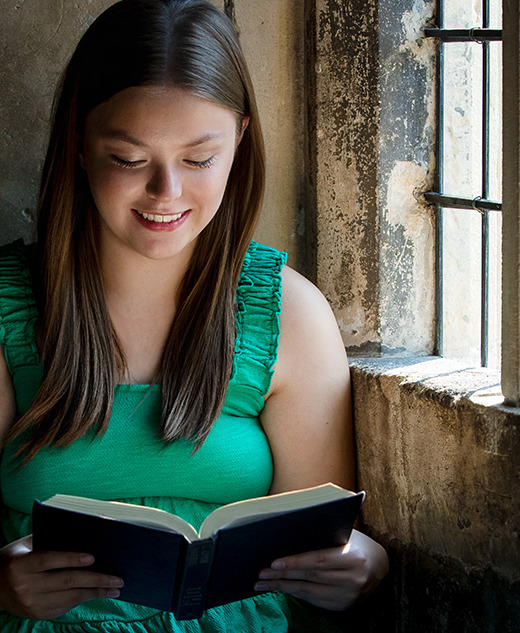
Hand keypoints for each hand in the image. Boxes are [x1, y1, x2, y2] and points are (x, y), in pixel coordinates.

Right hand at [0, 535, 123, 619]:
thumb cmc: (16, 558)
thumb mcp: (26, 545)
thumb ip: (49, 539)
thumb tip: (85, 533)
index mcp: (21, 565)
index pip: (49, 560)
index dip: (71, 558)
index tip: (93, 557)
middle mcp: (26, 586)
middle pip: (66, 581)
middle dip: (96, 579)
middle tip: (117, 578)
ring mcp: (32, 604)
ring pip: (70, 598)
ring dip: (96, 592)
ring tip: (115, 588)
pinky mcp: (38, 615)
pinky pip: (66, 607)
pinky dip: (84, 599)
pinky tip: (98, 593)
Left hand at [255, 530, 388, 610]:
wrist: (380, 565)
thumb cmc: (356, 542)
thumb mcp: (345, 533)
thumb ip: (323, 535)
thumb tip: (288, 533)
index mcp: (354, 557)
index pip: (319, 560)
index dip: (295, 562)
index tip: (274, 562)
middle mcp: (353, 580)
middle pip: (310, 578)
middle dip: (282, 576)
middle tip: (261, 573)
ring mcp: (348, 597)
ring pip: (309, 592)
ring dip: (283, 587)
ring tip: (263, 582)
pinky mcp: (343, 606)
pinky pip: (314, 600)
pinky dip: (295, 593)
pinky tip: (280, 587)